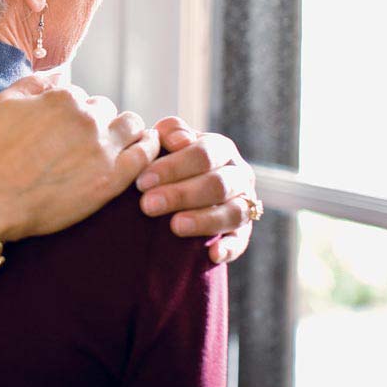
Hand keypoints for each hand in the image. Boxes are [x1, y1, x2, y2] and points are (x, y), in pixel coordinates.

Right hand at [0, 75, 161, 241]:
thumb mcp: (2, 102)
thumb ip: (34, 82)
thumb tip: (59, 72)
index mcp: (63, 97)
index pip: (78, 95)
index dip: (70, 111)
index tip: (62, 129)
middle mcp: (88, 117)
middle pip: (105, 108)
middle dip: (96, 119)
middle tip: (82, 140)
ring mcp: (103, 148)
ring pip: (131, 124)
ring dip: (125, 128)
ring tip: (118, 141)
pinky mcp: (113, 178)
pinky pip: (145, 153)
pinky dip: (149, 145)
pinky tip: (147, 145)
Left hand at [135, 116, 256, 263]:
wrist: (180, 185)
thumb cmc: (170, 158)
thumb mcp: (167, 140)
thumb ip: (170, 132)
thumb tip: (178, 140)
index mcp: (221, 148)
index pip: (202, 154)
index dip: (173, 167)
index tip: (142, 182)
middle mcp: (238, 174)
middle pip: (217, 184)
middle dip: (181, 195)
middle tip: (148, 205)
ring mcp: (244, 203)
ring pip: (233, 212)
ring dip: (204, 220)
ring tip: (175, 226)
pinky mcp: (243, 231)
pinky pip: (241, 241)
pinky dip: (230, 248)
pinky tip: (213, 254)